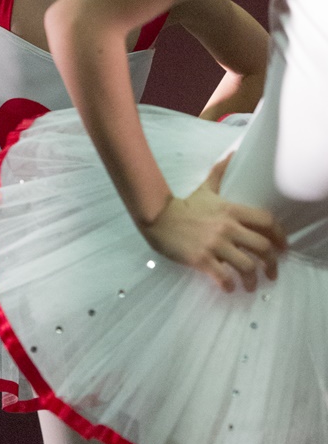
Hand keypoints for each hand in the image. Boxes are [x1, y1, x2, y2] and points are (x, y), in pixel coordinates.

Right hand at [143, 156, 286, 292]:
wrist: (159, 219)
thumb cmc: (185, 206)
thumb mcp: (206, 189)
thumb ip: (220, 173)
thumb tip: (233, 154)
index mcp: (232, 211)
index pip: (266, 221)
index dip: (280, 235)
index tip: (283, 247)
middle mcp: (227, 228)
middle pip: (262, 247)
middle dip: (272, 263)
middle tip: (271, 272)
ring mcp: (215, 245)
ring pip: (246, 266)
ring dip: (252, 279)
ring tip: (250, 285)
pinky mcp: (202, 259)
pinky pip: (223, 277)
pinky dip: (229, 286)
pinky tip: (229, 288)